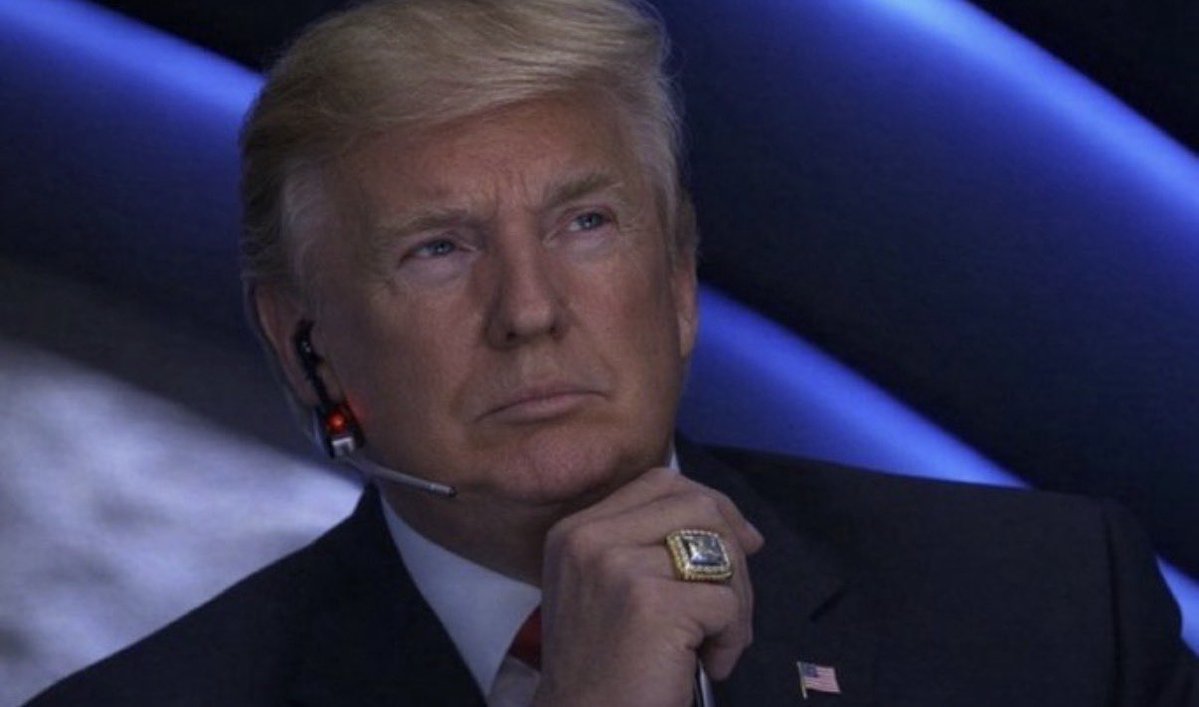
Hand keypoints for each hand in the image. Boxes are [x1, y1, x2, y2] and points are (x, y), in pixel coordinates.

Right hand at [531, 466, 764, 706]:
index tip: (739, 544)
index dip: (712, 506)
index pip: (661, 482)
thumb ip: (653, 546)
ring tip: (717, 641)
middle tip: (730, 609)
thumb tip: (742, 531)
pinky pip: (725, 603)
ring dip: (737, 600)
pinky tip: (709, 665)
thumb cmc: (604, 665)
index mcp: (576, 529)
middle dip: (733, 555)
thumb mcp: (608, 587)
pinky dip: (733, 639)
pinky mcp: (651, 603)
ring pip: (719, 551)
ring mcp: (618, 566)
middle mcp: (590, 538)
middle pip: (698, 506)